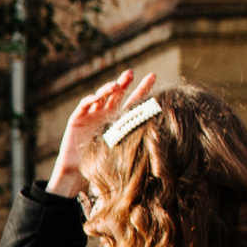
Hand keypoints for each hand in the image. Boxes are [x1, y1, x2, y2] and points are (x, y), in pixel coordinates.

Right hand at [47, 69, 155, 198]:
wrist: (79, 172)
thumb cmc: (104, 164)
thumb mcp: (124, 149)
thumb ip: (138, 140)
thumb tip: (169, 136)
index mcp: (121, 118)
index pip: (134, 100)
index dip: (143, 88)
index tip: (153, 76)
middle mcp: (107, 113)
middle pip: (117, 93)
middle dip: (124, 82)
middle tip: (130, 73)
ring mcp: (92, 114)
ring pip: (101, 96)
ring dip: (107, 88)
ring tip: (115, 85)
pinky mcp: (77, 118)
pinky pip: (83, 106)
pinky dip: (89, 100)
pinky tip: (96, 97)